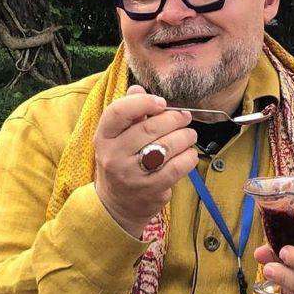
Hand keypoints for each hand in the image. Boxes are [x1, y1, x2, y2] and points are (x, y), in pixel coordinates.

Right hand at [94, 84, 198, 238]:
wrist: (117, 204)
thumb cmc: (121, 161)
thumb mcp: (116, 137)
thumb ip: (128, 112)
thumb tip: (138, 89)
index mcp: (103, 137)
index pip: (118, 112)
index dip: (143, 102)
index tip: (161, 103)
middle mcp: (113, 156)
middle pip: (149, 128)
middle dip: (174, 119)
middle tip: (185, 117)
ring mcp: (131, 175)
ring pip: (166, 147)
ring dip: (185, 137)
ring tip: (189, 135)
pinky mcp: (149, 190)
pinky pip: (176, 167)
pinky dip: (188, 157)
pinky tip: (189, 154)